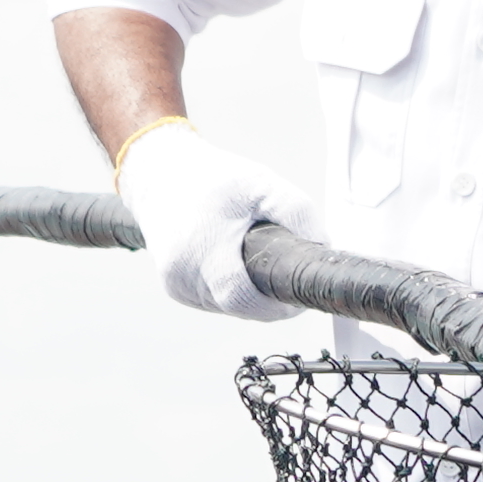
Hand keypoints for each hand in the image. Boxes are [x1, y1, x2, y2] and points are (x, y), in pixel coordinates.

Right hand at [113, 123, 309, 322]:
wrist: (159, 174)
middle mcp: (183, 272)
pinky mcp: (171, 287)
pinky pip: (211, 301)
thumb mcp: (262, 184)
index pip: (243, 299)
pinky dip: (227, 290)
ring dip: (246, 296)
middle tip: (283, 281)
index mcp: (203, 249)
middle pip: (237, 307)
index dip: (275, 307)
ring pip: (225, 307)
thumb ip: (297, 213)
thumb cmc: (211, 178)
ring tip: (253, 262)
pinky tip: (230, 264)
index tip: (296, 299)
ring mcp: (174, 283)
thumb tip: (323, 246)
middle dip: (265, 301)